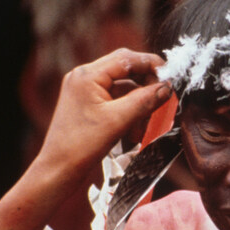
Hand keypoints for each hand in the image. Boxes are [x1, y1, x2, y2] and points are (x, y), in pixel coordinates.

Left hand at [37, 48, 171, 175]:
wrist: (58, 170)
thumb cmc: (80, 146)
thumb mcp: (118, 121)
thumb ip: (144, 100)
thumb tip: (167, 87)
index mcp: (87, 75)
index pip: (126, 58)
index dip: (151, 65)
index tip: (171, 77)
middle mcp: (84, 78)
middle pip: (126, 70)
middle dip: (146, 85)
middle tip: (163, 99)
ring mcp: (85, 91)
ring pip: (123, 87)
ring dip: (140, 102)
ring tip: (148, 123)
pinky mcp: (88, 104)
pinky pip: (116, 100)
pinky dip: (130, 112)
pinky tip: (136, 130)